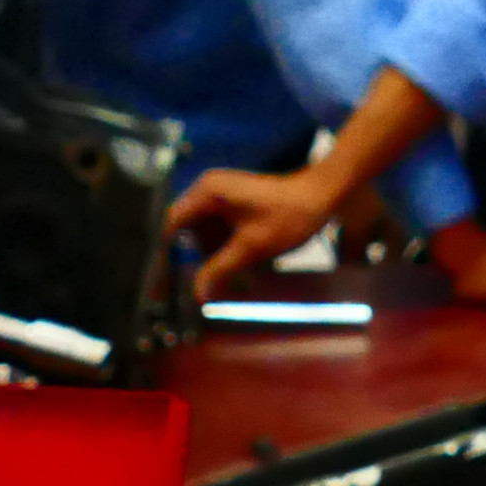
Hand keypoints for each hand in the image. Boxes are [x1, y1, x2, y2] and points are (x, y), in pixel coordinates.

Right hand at [173, 160, 347, 297]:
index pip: (171, 224)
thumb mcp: (252, 247)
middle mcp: (208, 190)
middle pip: (186, 230)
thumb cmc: (288, 216)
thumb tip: (197, 295)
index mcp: (207, 193)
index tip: (163, 279)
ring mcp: (222, 197)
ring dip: (215, 258)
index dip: (165, 253)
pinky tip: (243, 269)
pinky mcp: (236, 205)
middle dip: (195, 259)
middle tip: (197, 287)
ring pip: (205, 234)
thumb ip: (221, 270)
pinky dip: (228, 251)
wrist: (323, 197)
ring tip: (229, 282)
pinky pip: (221, 231)